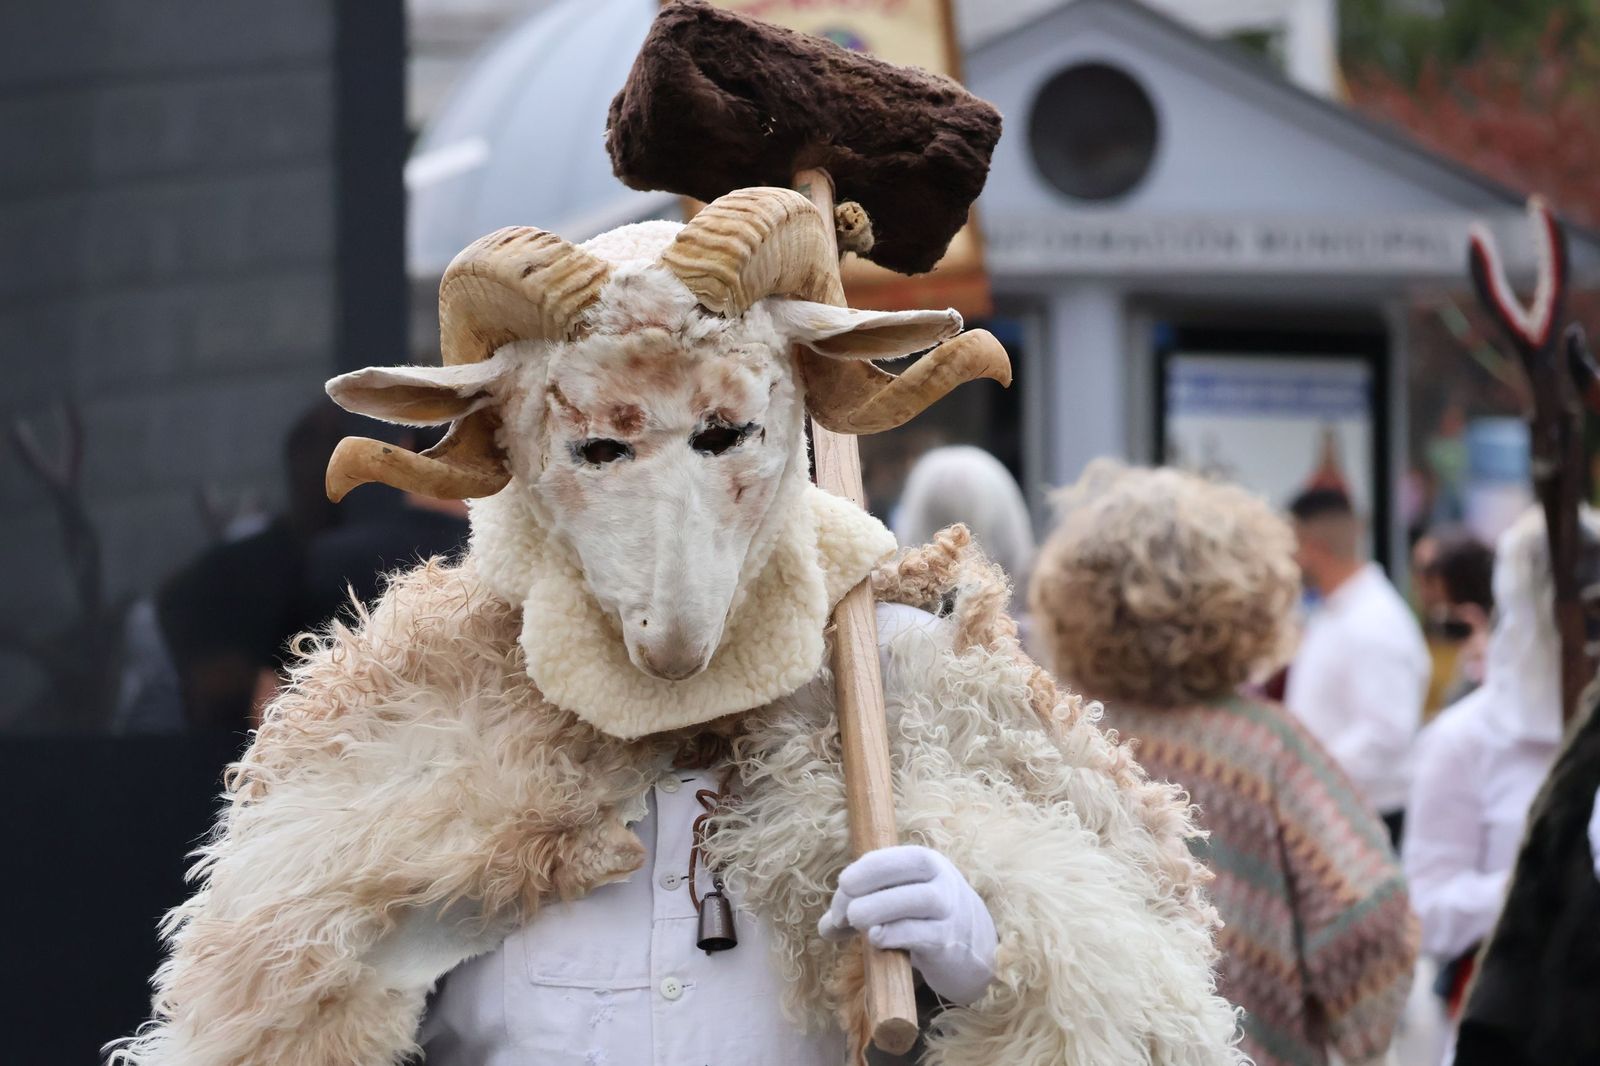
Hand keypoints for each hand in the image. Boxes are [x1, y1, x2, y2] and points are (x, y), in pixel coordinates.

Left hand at [818, 845, 997, 1005]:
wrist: (974, 951)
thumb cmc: (926, 920)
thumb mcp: (898, 904)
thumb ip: (861, 908)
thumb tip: (825, 928)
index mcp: (924, 862)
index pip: (885, 857)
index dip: (856, 875)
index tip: (839, 901)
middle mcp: (941, 880)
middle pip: (900, 870)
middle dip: (862, 888)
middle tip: (842, 915)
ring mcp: (949, 911)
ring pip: (912, 900)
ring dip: (875, 910)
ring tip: (855, 923)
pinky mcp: (948, 943)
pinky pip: (920, 933)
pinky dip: (893, 934)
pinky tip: (876, 940)